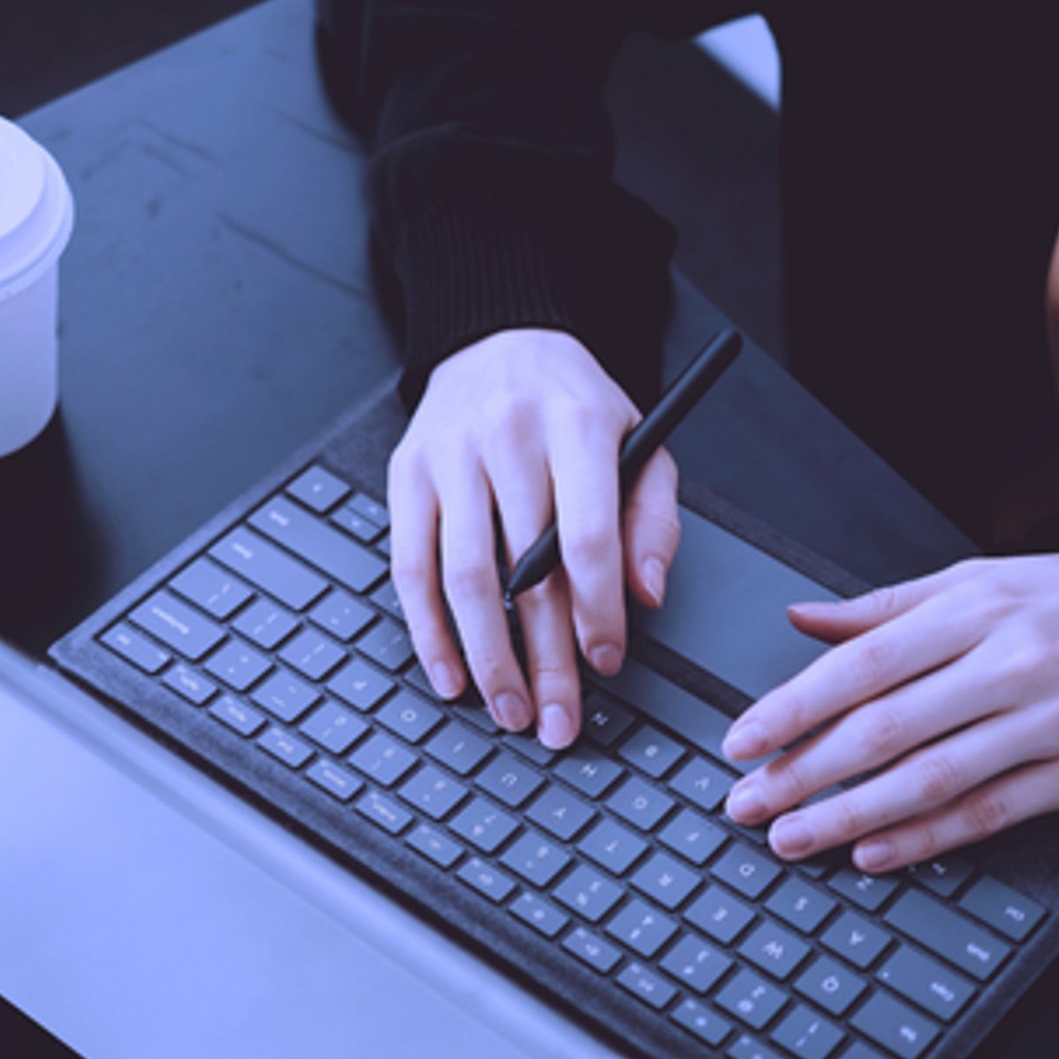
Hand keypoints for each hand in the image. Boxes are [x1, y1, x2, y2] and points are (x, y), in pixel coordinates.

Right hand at [387, 328, 680, 747]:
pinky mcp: (406, 475)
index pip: (585, 536)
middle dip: (544, 659)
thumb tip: (644, 596)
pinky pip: (410, 567)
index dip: (597, 611)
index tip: (606, 663)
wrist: (500, 339)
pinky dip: (428, 630)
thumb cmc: (574, 407)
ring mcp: (449, 457)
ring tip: (508, 709)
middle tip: (557, 719)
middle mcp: (507, 437)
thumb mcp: (641, 443)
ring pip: (464, 577)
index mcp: (576, 426)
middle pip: (525, 571)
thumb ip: (652, 520)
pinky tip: (450, 673)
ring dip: (486, 656)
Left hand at [721, 554, 1058, 870]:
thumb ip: (878, 610)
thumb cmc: (1048, 602)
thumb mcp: (964, 582)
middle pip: (887, 730)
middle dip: (806, 773)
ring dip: (852, 816)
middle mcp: (1010, 665)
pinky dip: (927, 839)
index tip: (741, 743)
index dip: (793, 709)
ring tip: (793, 838)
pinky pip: (991, 814)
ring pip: (934, 780)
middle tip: (749, 805)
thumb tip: (798, 619)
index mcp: (970, 611)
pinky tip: (873, 853)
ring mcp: (1051, 722)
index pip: (861, 667)